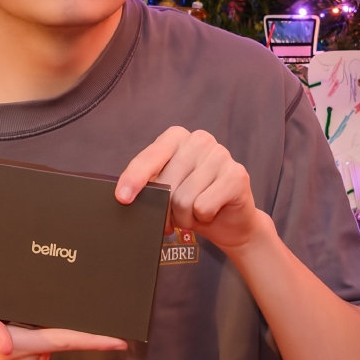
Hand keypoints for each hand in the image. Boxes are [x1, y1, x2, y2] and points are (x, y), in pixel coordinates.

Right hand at [0, 311, 128, 359]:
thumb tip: (6, 343)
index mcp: (19, 346)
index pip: (66, 340)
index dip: (96, 339)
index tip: (123, 336)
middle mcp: (29, 357)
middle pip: (65, 337)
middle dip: (86, 323)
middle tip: (108, 302)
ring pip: (53, 338)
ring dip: (61, 322)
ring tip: (67, 295)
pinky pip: (41, 341)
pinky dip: (45, 327)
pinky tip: (36, 311)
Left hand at [116, 126, 263, 251]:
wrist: (230, 222)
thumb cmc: (193, 204)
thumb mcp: (165, 191)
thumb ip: (149, 186)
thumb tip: (126, 198)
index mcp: (176, 137)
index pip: (149, 158)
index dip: (134, 179)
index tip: (122, 198)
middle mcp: (199, 140)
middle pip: (166, 185)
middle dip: (166, 210)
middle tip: (174, 216)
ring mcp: (220, 154)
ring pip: (183, 200)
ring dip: (185, 218)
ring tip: (195, 213)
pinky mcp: (236, 175)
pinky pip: (202, 207)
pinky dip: (203, 218)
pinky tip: (212, 212)